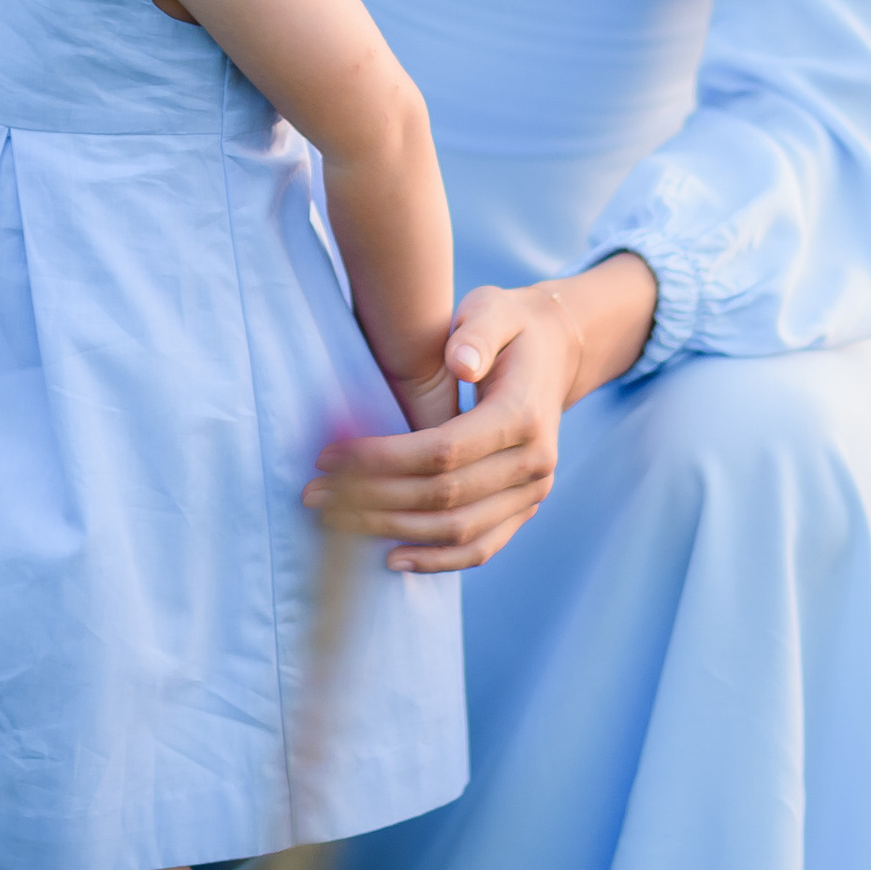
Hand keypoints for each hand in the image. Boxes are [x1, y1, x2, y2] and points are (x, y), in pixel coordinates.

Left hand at [303, 259, 653, 572]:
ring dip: (391, 530)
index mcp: (523, 415)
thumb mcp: (494, 309)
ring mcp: (533, 492)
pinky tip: (390, 558)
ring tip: (335, 521)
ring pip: (457, 529)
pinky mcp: (524, 509)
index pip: (443, 451)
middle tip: (313, 493)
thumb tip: (460, 363)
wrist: (556, 354)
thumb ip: (476, 331)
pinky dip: (436, 560)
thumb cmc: (511, 327)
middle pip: (443, 496)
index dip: (381, 459)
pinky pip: (481, 547)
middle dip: (371, 498)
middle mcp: (534, 463)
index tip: (328, 457)